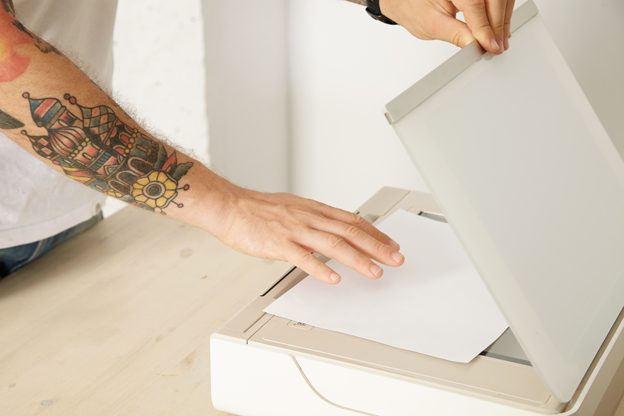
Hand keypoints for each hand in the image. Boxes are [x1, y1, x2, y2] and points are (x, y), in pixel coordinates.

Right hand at [210, 184, 403, 283]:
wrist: (230, 207)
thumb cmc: (257, 210)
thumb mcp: (293, 208)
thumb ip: (314, 220)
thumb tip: (332, 230)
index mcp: (314, 210)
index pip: (352, 221)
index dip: (375, 234)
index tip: (391, 245)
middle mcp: (309, 218)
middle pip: (350, 232)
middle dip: (377, 247)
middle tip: (396, 259)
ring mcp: (295, 230)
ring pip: (333, 245)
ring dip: (357, 260)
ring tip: (374, 272)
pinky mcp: (279, 243)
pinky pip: (303, 258)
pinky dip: (321, 270)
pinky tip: (334, 280)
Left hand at [380, 0, 514, 53]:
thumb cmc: (412, 6)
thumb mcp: (431, 24)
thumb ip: (456, 34)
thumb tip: (476, 44)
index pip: (475, 4)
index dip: (486, 27)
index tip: (492, 45)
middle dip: (498, 24)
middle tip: (498, 46)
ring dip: (503, 19)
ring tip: (500, 41)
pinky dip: (501, 11)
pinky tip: (500, 27)